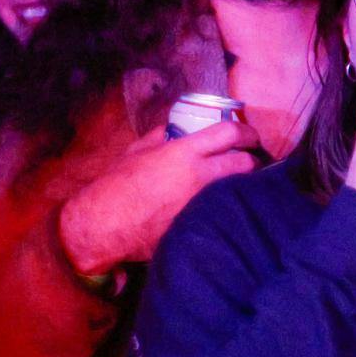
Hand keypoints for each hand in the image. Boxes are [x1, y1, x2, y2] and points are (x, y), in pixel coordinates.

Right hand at [60, 120, 261, 274]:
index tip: (251, 136)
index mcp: (183, 153)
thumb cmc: (114, 188)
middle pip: (246, 163)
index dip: (247, 132)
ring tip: (240, 183)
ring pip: (239, 189)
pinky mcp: (200, 225)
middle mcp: (198, 175)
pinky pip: (224, 211)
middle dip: (253, 162)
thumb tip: (170, 129)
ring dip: (243, 185)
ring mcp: (202, 202)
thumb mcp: (133, 154)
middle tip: (252, 162)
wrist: (101, 227)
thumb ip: (157, 138)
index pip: (229, 133)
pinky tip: (225, 207)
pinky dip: (228, 206)